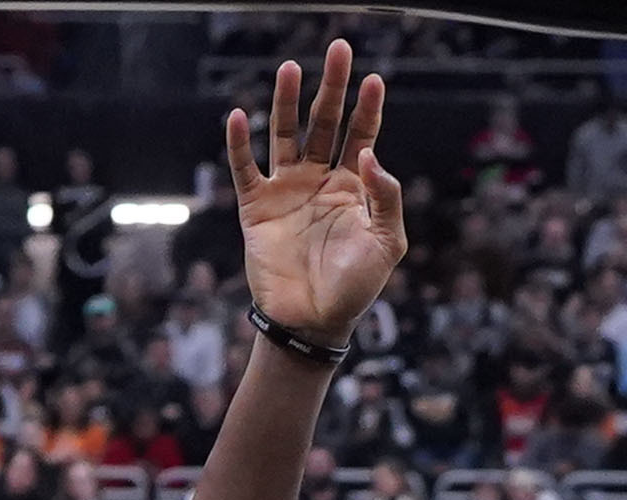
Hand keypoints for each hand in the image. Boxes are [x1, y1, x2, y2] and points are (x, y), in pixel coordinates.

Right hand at [229, 40, 406, 351]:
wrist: (313, 323)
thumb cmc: (355, 288)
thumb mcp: (386, 243)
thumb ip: (386, 196)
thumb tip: (372, 152)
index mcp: (353, 187)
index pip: (363, 136)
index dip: (368, 107)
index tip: (373, 78)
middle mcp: (319, 180)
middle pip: (325, 123)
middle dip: (332, 87)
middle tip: (339, 49)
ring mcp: (287, 191)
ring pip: (285, 135)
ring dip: (286, 102)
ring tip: (290, 68)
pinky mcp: (257, 208)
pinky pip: (245, 169)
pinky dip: (239, 144)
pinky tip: (239, 116)